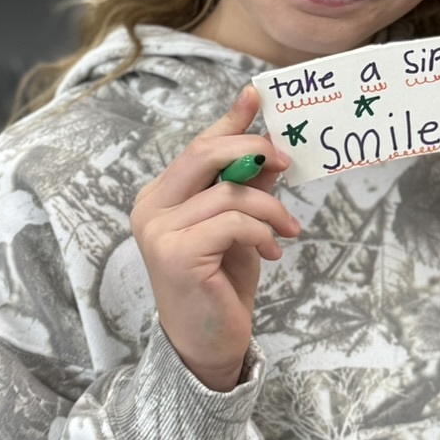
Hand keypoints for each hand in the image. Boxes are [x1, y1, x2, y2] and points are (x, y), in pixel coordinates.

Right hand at [131, 86, 299, 390]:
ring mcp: (159, 230)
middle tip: (286, 161)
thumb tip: (271, 145)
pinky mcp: (177, 254)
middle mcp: (151, 207)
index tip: (258, 96)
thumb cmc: (221, 281)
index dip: (231, 120)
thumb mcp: (239, 223)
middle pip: (205, 153)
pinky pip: (233, 221)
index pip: (199, 145)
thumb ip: (247, 185)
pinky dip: (262, 232)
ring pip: (229, 192)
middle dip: (253, 150)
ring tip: (288, 230)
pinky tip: (272, 251)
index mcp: (162, 194)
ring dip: (270, 207)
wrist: (208, 343)